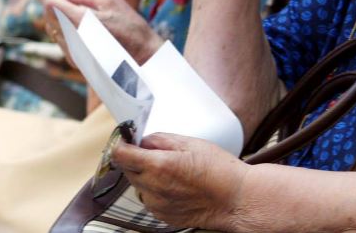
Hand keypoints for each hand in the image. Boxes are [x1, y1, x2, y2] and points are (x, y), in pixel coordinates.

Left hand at [32, 0, 163, 64]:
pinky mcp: (74, 61)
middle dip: (52, 1)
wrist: (141, 57)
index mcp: (81, 20)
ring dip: (57, 15)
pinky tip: (78, 26)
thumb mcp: (110, 0)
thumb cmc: (129, 24)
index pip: (51, 2)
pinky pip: (60, 40)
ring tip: (76, 10)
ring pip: (52, 27)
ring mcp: (72, 52)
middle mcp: (73, 38)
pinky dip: (62, 28)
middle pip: (49, 14)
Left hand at [112, 133, 249, 230]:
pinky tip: (175, 185)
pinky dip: (155, 190)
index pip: (121, 154)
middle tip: (156, 152)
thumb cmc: (218, 170)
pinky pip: (149, 199)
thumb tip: (143, 139)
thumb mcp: (190, 143)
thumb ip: (160, 139)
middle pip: (128, 169)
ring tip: (171, 170)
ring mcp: (157, 204)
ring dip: (145, 176)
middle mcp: (153, 187)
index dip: (120, 144)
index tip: (125, 139)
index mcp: (158, 165)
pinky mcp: (162, 216)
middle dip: (135, 158)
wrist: (235, 200)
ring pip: (138, 185)